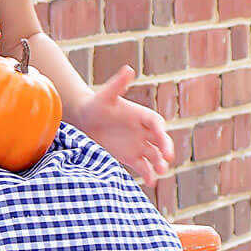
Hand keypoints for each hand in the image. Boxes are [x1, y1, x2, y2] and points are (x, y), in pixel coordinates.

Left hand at [74, 67, 173, 185]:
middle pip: (160, 141)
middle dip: (164, 150)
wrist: (83, 119)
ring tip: (160, 172)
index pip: (156, 123)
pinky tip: (150, 182)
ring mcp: (139, 145)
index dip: (161, 131)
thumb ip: (118, 84)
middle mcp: (144, 131)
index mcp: (141, 115)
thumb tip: (129, 69)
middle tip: (166, 159)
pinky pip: (143, 167)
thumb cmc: (96, 104)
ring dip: (159, 164)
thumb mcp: (105, 94)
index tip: (161, 138)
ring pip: (154, 156)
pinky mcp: (130, 157)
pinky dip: (148, 174)